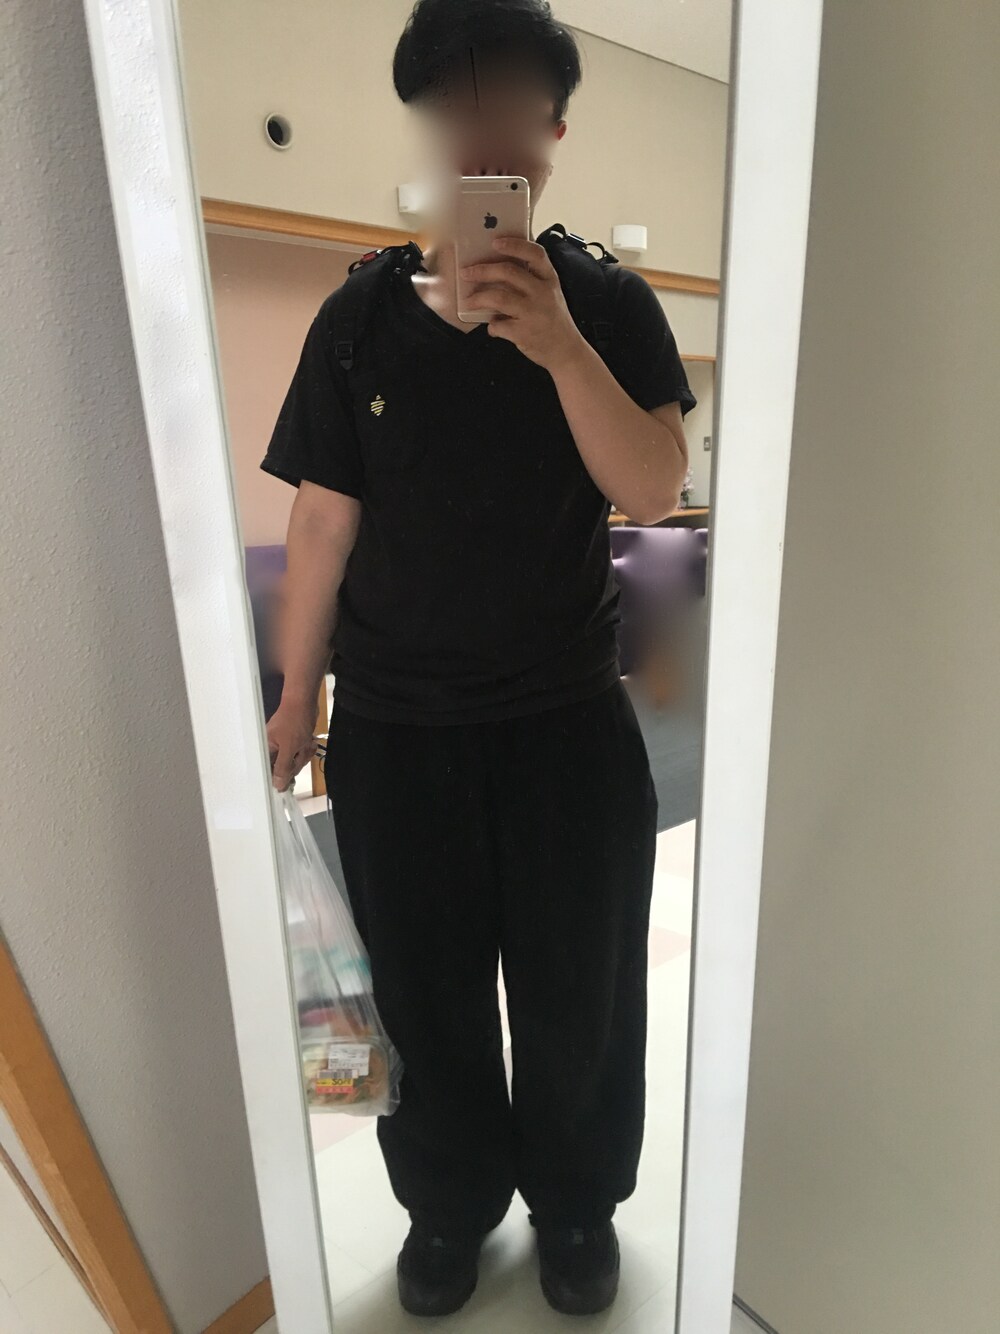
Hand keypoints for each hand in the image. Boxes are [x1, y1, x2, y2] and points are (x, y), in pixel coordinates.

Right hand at [266, 697, 317, 791]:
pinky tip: (310, 741)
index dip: (279, 779)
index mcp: (266, 750)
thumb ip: (283, 768)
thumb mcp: (289, 747)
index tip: (288, 784)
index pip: (269, 772)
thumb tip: (277, 786)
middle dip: (296, 762)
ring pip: (295, 761)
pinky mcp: (294, 742)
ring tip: (306, 743)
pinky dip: (307, 748)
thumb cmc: (294, 722)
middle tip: (300, 751)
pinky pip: (300, 753)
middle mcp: (273, 749)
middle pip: (284, 769)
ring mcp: (285, 746)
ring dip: (303, 754)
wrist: (304, 701)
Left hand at [460, 237, 587, 373]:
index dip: (514, 245)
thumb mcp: (550, 294)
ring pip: (499, 297)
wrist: (566, 351)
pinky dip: (492, 326)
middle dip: (482, 271)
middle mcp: (542, 293)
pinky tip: (492, 327)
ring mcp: (533, 313)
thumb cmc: (554, 320)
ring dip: (478, 298)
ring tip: (469, 301)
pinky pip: (499, 325)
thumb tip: (498, 269)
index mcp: (549, 279)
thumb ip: (531, 280)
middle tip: (466, 273)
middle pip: (508, 272)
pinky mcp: (524, 332)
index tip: (495, 242)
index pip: (535, 253)